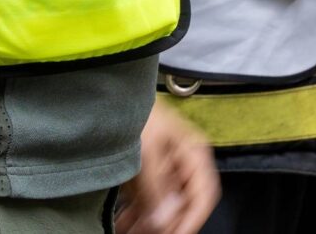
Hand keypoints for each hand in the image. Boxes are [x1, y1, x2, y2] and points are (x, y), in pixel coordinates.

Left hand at [117, 104, 216, 233]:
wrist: (111, 96)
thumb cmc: (136, 114)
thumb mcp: (148, 152)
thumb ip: (158, 188)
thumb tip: (165, 221)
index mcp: (193, 153)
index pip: (204, 194)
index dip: (193, 219)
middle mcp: (182, 163)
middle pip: (182, 203)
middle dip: (167, 224)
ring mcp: (164, 168)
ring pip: (163, 205)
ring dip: (149, 223)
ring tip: (130, 232)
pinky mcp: (145, 171)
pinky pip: (146, 200)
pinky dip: (136, 215)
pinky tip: (123, 224)